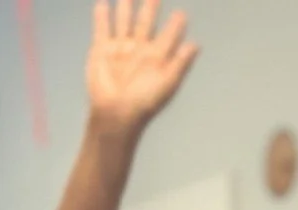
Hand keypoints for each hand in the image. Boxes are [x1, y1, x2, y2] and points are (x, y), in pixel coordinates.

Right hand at [86, 0, 198, 136]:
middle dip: (150, 8)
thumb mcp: (168, 83)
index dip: (175, 25)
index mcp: (156, 58)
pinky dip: (101, 17)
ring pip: (124, 21)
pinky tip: (103, 4)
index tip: (181, 14)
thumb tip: (196, 45)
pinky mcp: (102, 49)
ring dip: (126, 7)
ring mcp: (120, 48)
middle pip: (145, 23)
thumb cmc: (145, 102)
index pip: (168, 36)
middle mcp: (139, 50)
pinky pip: (102, 29)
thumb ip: (180, 63)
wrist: (117, 111)